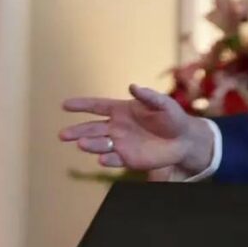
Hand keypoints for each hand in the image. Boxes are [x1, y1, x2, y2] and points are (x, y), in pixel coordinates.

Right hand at [59, 84, 213, 177]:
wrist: (184, 140)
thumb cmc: (173, 117)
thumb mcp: (163, 104)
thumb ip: (148, 96)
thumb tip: (132, 86)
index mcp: (121, 110)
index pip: (97, 106)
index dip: (81, 105)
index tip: (65, 105)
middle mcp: (116, 127)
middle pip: (92, 128)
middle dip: (77, 131)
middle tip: (63, 135)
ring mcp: (120, 143)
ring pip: (100, 144)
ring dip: (90, 145)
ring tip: (81, 144)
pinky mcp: (128, 158)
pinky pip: (114, 159)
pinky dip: (108, 159)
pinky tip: (103, 159)